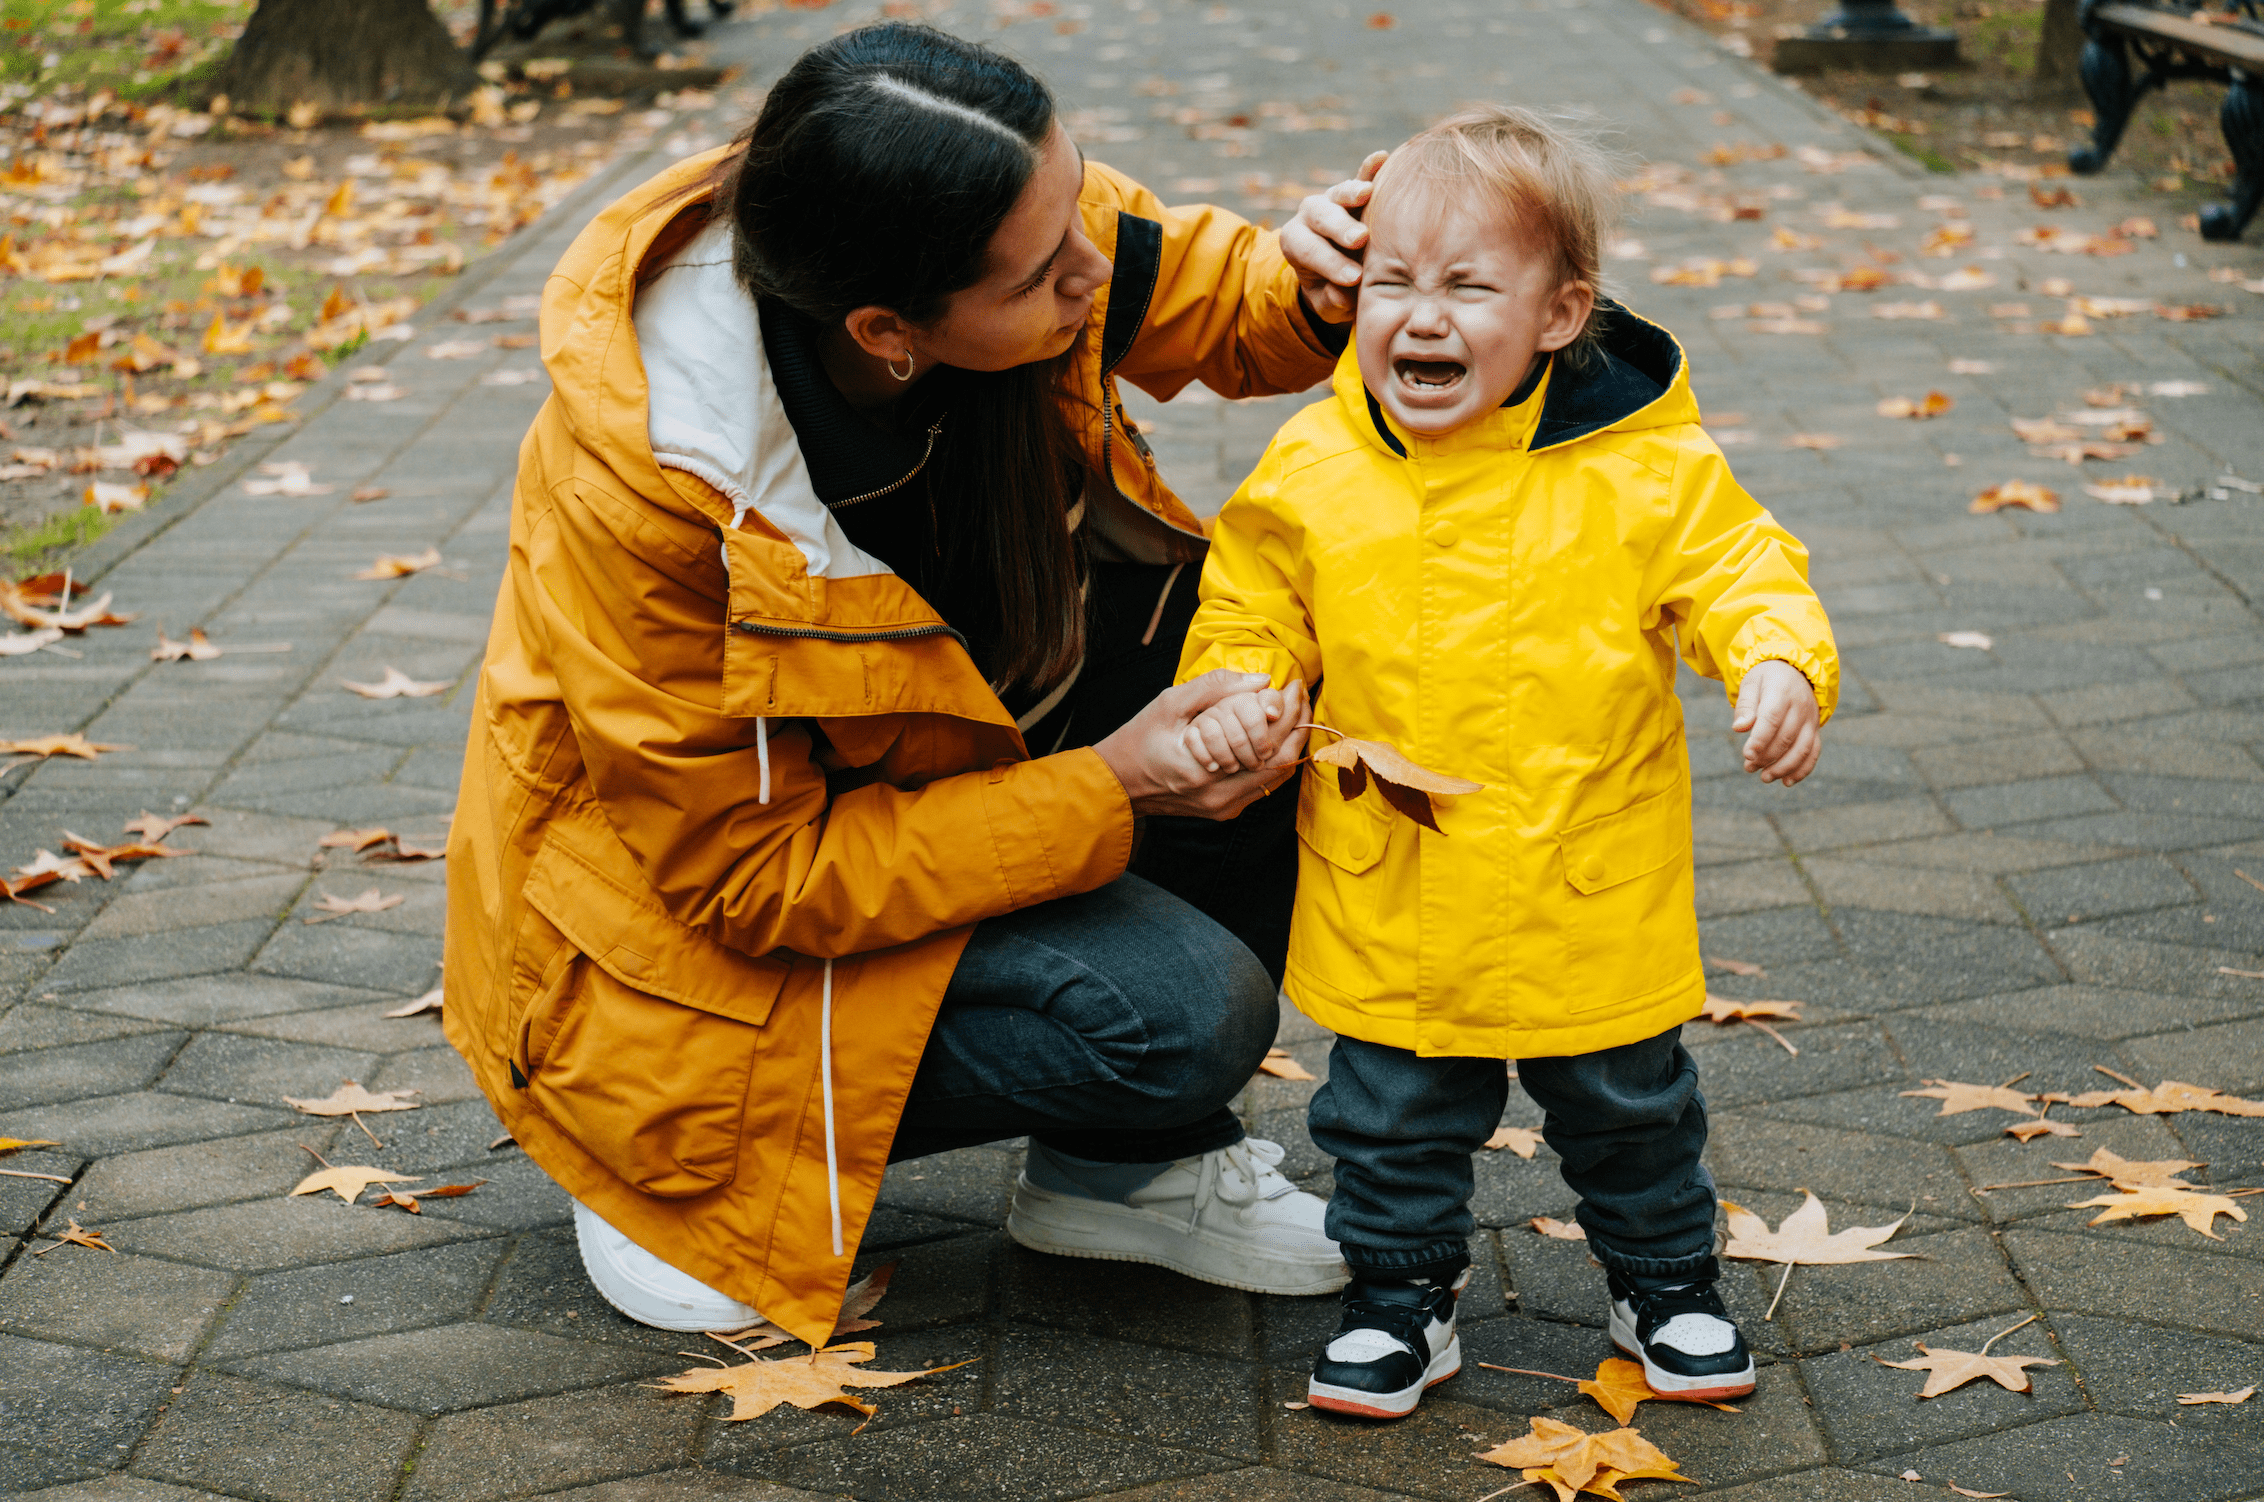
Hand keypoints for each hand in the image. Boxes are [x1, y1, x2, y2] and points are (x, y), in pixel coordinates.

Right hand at [1095, 671, 1309, 818]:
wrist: (1115, 786)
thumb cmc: (1136, 742)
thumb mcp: (1168, 704)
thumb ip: (1215, 688)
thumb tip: (1261, 680)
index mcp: (1204, 771)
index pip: (1266, 741)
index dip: (1287, 710)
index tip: (1294, 685)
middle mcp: (1219, 796)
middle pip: (1280, 762)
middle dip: (1297, 724)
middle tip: (1300, 695)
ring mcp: (1224, 808)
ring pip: (1275, 776)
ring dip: (1289, 741)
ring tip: (1293, 710)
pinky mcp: (1224, 810)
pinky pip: (1261, 784)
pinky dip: (1274, 758)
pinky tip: (1276, 734)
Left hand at [1280, 150, 1386, 324]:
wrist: (1342, 273)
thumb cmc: (1334, 290)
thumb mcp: (1328, 303)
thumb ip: (1331, 300)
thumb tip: (1341, 293)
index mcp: (1295, 242)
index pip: (1308, 250)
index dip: (1330, 263)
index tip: (1354, 279)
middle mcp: (1309, 216)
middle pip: (1319, 216)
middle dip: (1339, 228)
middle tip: (1359, 240)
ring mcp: (1333, 199)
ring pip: (1338, 193)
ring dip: (1352, 192)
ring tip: (1367, 194)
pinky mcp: (1356, 190)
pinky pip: (1361, 175)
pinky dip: (1371, 167)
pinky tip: (1383, 157)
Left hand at [1732, 660, 1821, 786]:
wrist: (1794, 670)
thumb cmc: (1766, 679)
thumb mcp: (1751, 684)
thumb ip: (1745, 706)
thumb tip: (1739, 728)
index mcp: (1781, 692)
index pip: (1772, 719)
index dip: (1760, 739)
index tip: (1747, 755)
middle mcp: (1800, 707)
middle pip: (1786, 737)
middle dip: (1766, 757)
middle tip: (1748, 767)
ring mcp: (1810, 719)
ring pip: (1802, 748)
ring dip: (1783, 767)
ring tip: (1764, 778)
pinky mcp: (1815, 729)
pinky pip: (1813, 752)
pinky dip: (1802, 769)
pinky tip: (1786, 782)